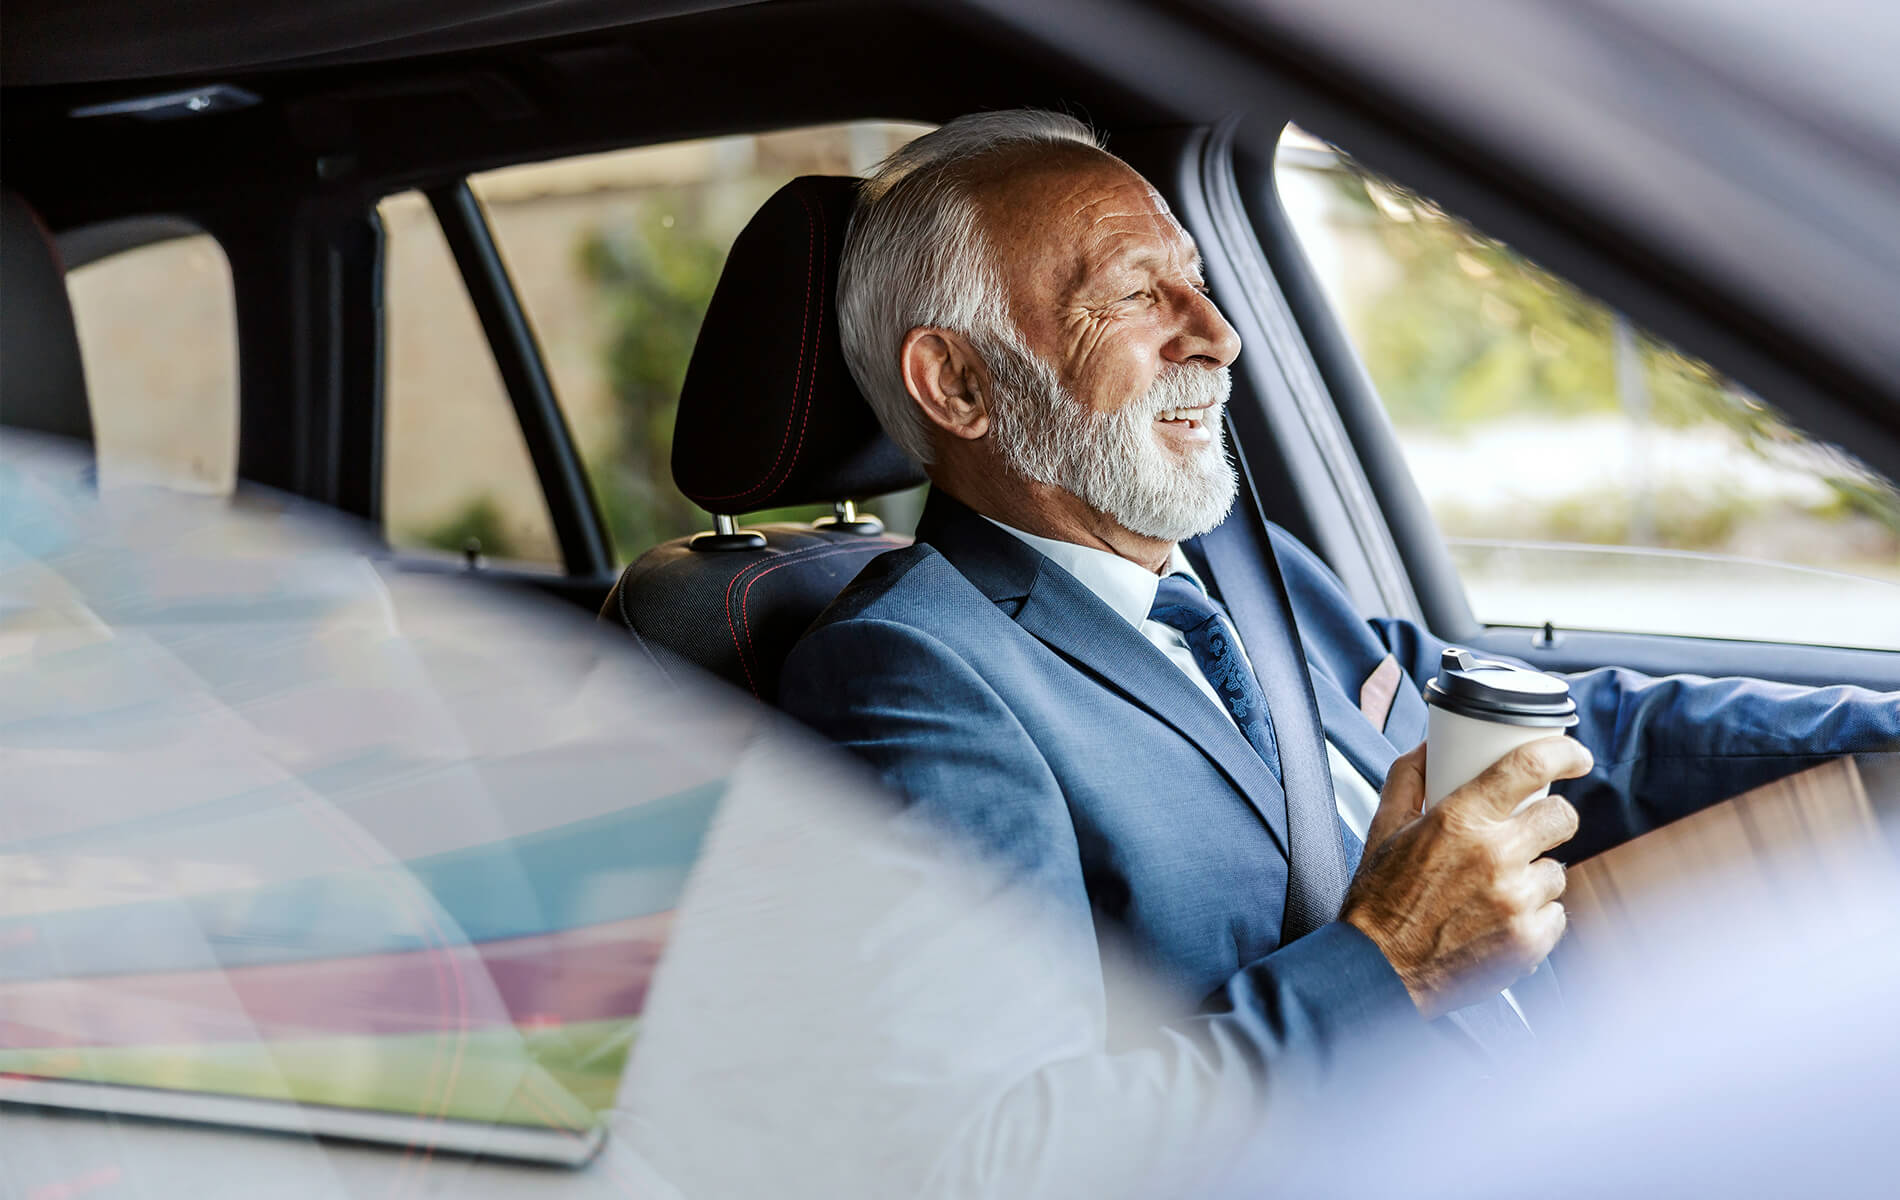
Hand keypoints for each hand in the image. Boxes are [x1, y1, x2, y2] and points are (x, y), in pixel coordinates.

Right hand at [1341, 737, 1591, 1018]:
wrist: (1378, 970)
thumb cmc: (1379, 899)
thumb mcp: (1384, 827)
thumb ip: (1408, 777)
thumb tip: (1431, 745)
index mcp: (1459, 820)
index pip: (1529, 766)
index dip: (1563, 753)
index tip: (1575, 756)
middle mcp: (1494, 856)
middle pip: (1561, 817)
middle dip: (1551, 818)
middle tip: (1529, 832)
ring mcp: (1516, 901)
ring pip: (1557, 871)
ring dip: (1536, 875)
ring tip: (1498, 889)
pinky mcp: (1529, 941)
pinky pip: (1556, 915)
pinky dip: (1536, 917)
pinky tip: (1502, 921)